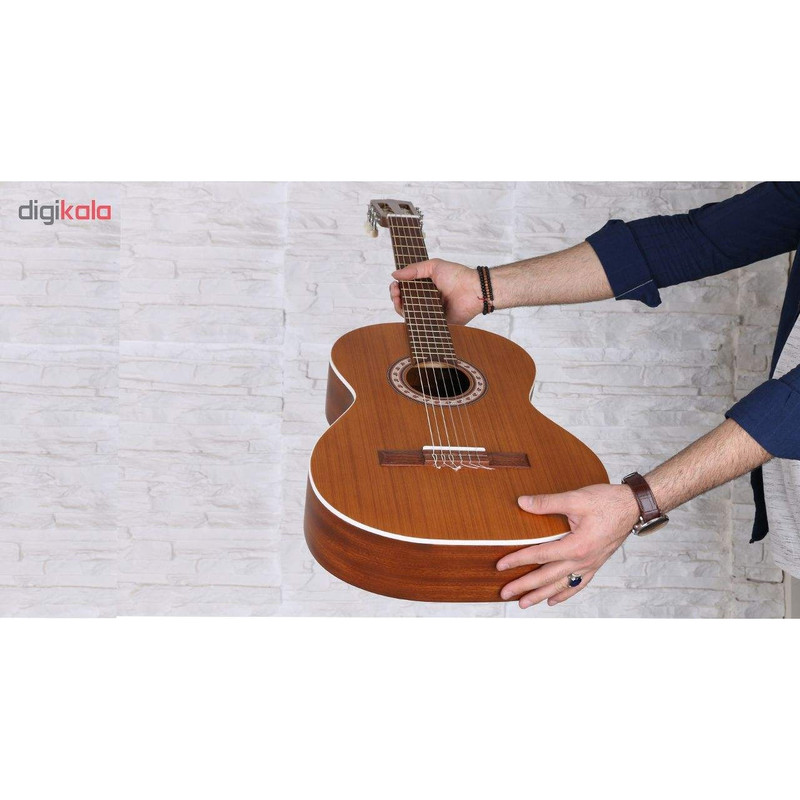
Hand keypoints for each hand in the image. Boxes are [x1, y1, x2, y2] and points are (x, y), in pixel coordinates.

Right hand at [390, 258, 483, 324]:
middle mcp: (426, 300)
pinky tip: (407, 312)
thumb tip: (395, 274)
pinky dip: (411, 320)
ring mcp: (430, 312)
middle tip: (395, 292)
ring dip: (399, 307)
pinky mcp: (435, 323)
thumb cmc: (457, 276)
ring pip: (409, 313)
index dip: (397, 288)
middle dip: (395, 297)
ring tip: (398, 299)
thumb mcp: (433, 266)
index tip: (395, 284)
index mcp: (425, 287)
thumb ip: (414, 269)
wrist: (473, 290)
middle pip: (404, 302)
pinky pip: (420, 324)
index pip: (406, 289)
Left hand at [496, 484, 640, 607]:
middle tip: (505, 594)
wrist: (634, 506)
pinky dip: (565, 593)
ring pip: (562, 585)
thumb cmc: (607, 501)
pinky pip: (578, 584)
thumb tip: (522, 502)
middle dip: (524, 587)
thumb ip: (547, 503)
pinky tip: (554, 600)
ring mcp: (590, 564)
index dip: (518, 561)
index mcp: (576, 546)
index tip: (500, 567)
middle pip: (547, 577)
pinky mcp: (596, 563)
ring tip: (524, 604)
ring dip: (541, 595)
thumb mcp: (576, 498)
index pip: (540, 556)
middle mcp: (583, 560)